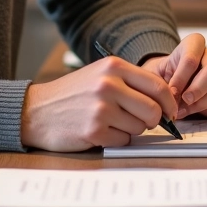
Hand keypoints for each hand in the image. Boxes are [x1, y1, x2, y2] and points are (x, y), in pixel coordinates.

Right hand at [20, 57, 178, 150]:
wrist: (36, 111)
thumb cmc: (71, 94)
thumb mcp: (100, 74)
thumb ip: (130, 82)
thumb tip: (164, 101)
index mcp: (113, 66)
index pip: (158, 86)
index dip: (169, 103)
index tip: (170, 112)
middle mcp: (109, 84)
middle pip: (153, 110)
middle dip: (152, 120)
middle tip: (141, 121)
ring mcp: (101, 108)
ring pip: (140, 127)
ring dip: (130, 129)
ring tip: (110, 121)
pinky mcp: (94, 130)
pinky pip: (123, 140)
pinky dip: (116, 139)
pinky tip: (100, 130)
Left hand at [141, 34, 206, 119]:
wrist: (171, 87)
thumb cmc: (162, 79)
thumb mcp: (154, 76)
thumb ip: (160, 84)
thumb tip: (169, 98)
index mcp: (192, 45)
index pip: (192, 54)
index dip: (182, 75)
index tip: (172, 91)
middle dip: (199, 88)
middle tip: (185, 101)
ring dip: (204, 102)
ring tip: (187, 110)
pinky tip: (201, 112)